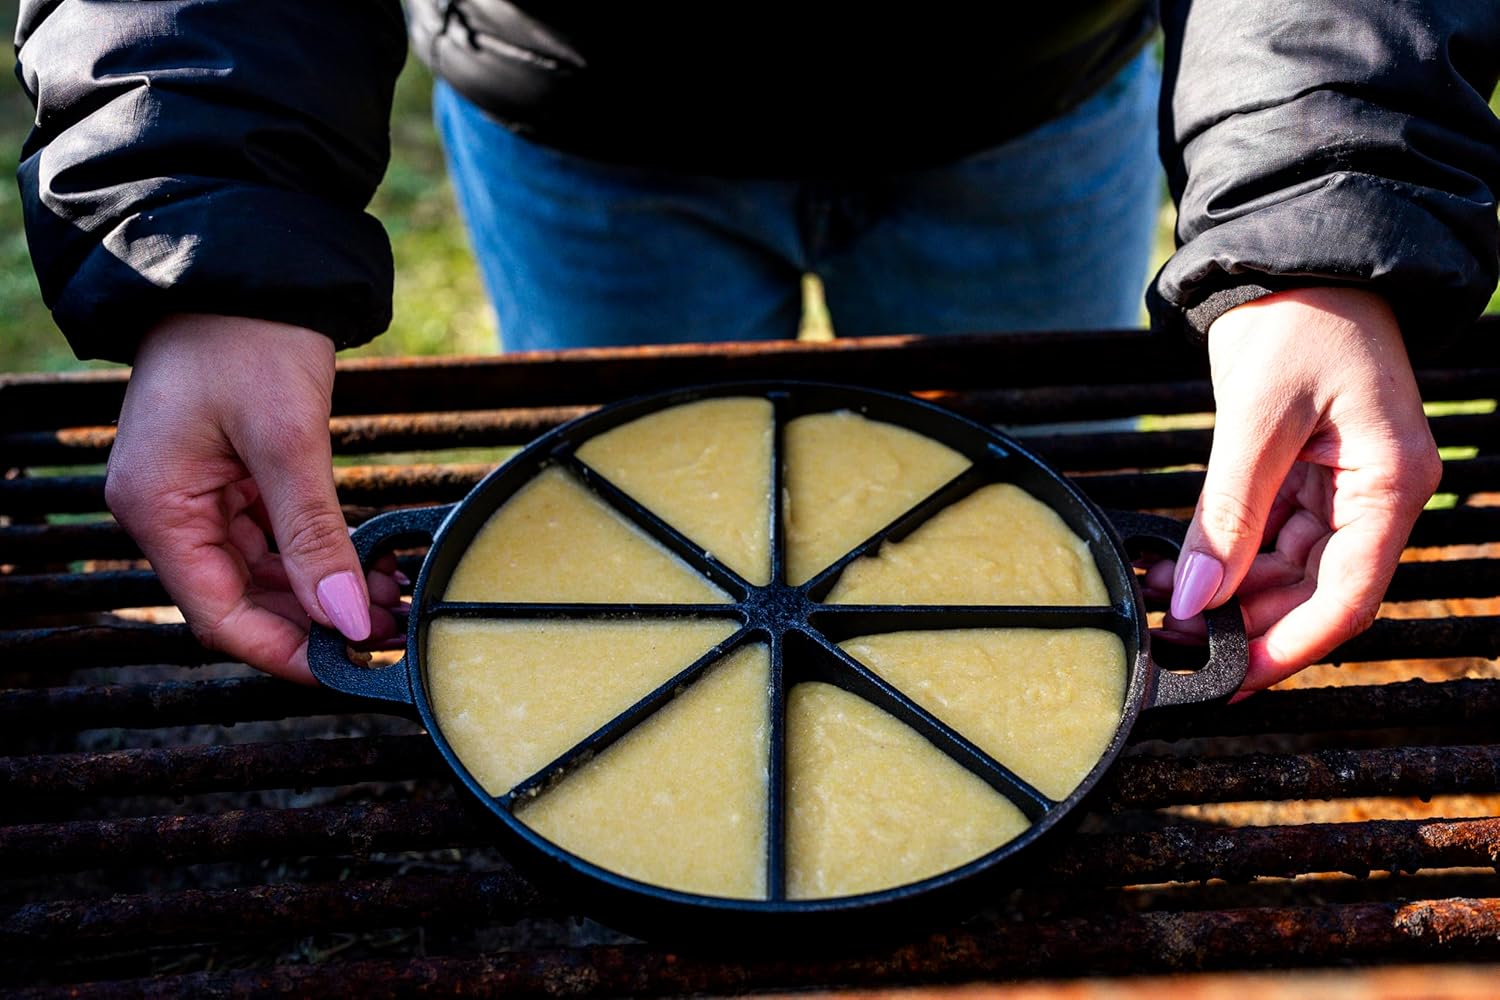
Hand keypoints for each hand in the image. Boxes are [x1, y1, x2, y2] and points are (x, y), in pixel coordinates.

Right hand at [106, 315, 403, 682]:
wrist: (246, 268)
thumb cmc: (246, 338)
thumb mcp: (287, 441)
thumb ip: (314, 535)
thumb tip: (344, 617)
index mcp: (158, 508)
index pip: (218, 614)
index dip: (282, 650)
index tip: (345, 667)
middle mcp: (171, 511)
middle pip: (243, 600)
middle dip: (315, 620)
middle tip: (385, 627)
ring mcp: (201, 495)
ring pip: (265, 573)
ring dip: (324, 590)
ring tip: (388, 596)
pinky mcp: (233, 478)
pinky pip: (276, 538)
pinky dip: (321, 555)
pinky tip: (368, 565)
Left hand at [1148, 287, 1441, 697]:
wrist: (1297, 254)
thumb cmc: (1300, 318)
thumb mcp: (1257, 419)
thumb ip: (1226, 513)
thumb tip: (1196, 598)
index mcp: (1389, 483)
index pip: (1345, 596)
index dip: (1288, 648)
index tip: (1232, 680)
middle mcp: (1377, 493)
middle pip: (1316, 590)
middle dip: (1247, 623)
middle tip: (1177, 644)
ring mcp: (1344, 485)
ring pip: (1288, 568)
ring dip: (1230, 592)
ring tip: (1165, 602)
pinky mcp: (1310, 473)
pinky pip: (1271, 534)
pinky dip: (1227, 555)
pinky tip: (1179, 568)